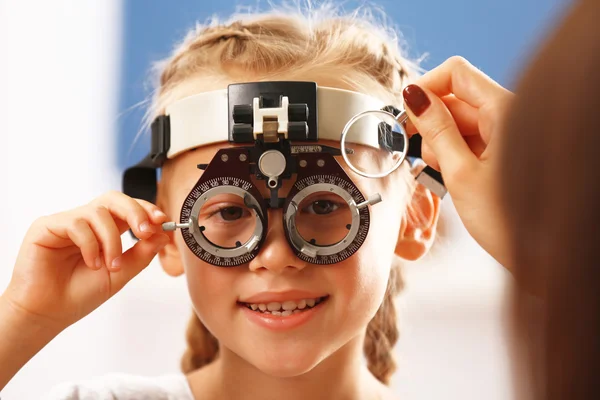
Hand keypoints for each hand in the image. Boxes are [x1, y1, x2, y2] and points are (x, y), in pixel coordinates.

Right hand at [2, 190, 169, 333]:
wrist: (49, 313)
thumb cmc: (80, 294)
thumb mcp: (120, 273)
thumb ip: (142, 253)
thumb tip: (164, 233)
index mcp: (105, 230)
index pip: (128, 209)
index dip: (146, 210)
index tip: (162, 221)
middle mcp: (87, 222)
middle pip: (114, 199)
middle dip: (135, 211)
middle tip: (146, 230)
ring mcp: (67, 222)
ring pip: (99, 212)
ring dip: (112, 240)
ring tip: (110, 265)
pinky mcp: (47, 226)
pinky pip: (77, 223)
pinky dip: (90, 245)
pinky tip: (91, 264)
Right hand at [402, 56, 513, 267]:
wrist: (543, 256)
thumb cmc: (510, 222)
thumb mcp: (461, 174)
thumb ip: (437, 131)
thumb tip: (414, 98)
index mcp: (505, 112)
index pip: (457, 73)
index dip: (426, 87)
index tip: (406, 112)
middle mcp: (509, 116)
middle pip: (456, 98)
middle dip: (430, 121)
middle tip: (418, 151)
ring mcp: (507, 134)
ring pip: (461, 121)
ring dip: (441, 141)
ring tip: (443, 172)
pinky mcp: (503, 151)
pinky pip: (471, 139)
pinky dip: (454, 153)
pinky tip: (453, 176)